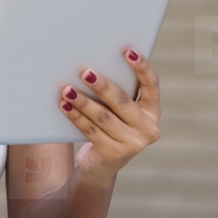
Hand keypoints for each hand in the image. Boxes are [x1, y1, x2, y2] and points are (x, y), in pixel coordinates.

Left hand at [60, 49, 161, 181]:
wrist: (101, 166)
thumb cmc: (110, 128)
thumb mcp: (119, 112)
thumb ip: (117, 94)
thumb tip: (93, 68)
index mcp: (152, 112)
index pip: (152, 86)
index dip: (142, 67)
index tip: (128, 52)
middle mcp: (148, 128)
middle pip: (123, 102)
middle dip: (102, 86)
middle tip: (85, 72)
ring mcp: (132, 143)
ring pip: (104, 117)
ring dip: (83, 101)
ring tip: (67, 89)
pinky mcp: (113, 154)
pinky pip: (91, 130)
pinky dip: (76, 116)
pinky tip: (65, 106)